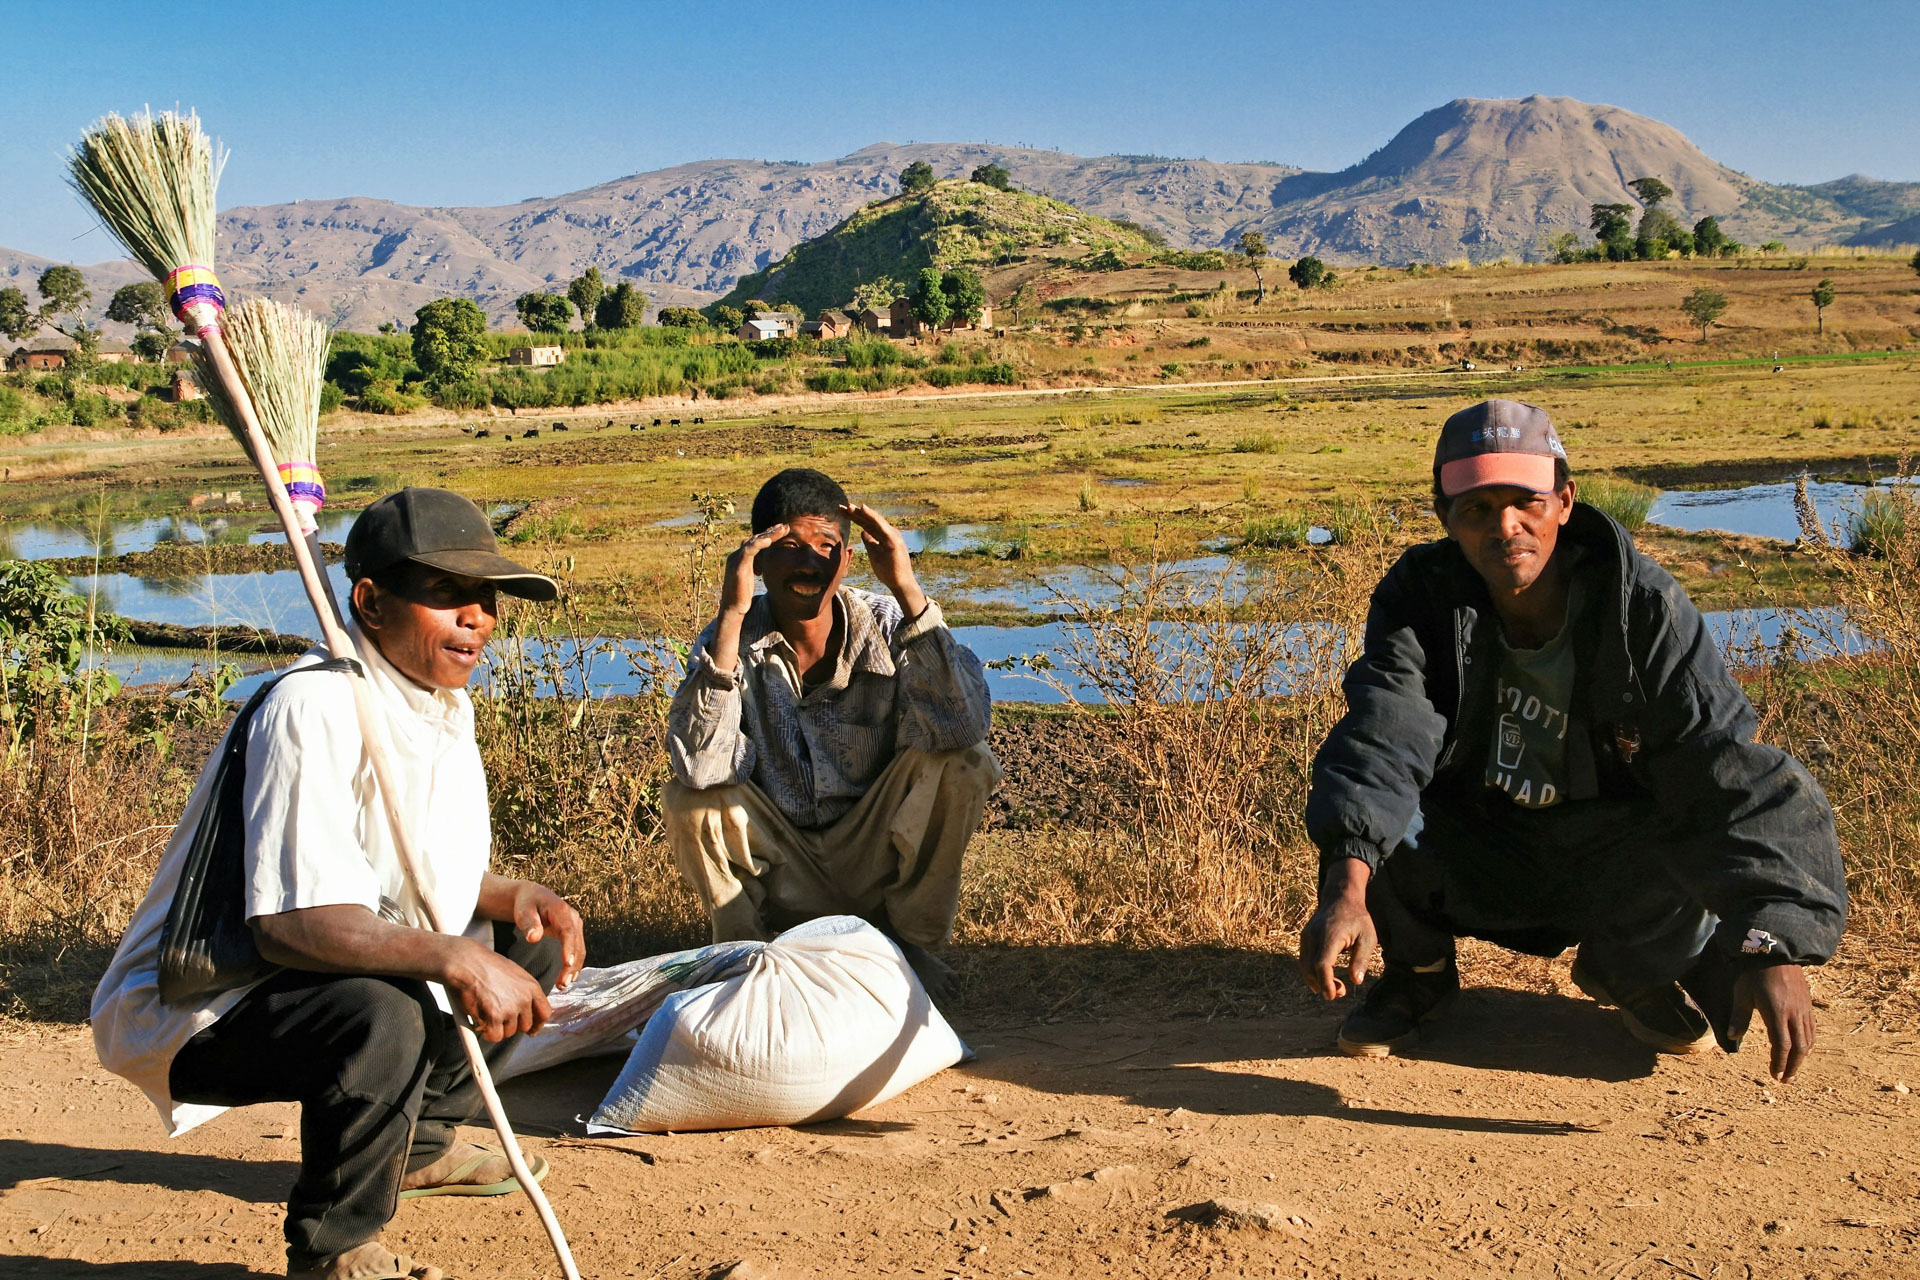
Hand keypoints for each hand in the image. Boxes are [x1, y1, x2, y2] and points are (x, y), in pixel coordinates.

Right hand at [445, 940, 551, 1041]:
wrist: (467, 962)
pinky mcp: (494, 1017)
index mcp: (531, 987)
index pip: (544, 1013)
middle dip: (512, 1025)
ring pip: (508, 1032)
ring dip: (497, 1028)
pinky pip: (495, 1036)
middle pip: (525, 1026)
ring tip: (486, 1012)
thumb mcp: (514, 974)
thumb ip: (522, 992)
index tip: (531, 1030)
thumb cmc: (485, 966)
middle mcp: (524, 999)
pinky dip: (486, 1033)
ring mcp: (510, 1009)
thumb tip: (524, 1011)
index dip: (537, 1025)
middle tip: (497, 1017)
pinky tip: (480, 1021)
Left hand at [509, 881, 584, 990]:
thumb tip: (534, 938)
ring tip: (563, 986)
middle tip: (562, 984)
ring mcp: (575, 926)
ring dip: (573, 968)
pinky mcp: (573, 933)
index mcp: (561, 911)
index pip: (568, 931)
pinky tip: (568, 979)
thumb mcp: (523, 911)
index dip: (569, 947)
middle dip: (571, 965)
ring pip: (579, 950)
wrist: (532, 896)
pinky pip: (577, 950)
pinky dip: (574, 965)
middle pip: (576, 944)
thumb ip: (529, 924)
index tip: (567, 963)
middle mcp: (573, 918)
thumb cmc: (526, 904)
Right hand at [720, 523, 787, 617]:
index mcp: (740, 558)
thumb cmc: (742, 596)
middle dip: (770, 531)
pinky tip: (769, 540)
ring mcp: (736, 559)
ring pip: (753, 541)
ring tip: (782, 529)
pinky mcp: (737, 566)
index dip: (768, 535)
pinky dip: (759, 544)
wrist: (732, 608)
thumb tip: (763, 565)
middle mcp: (736, 555)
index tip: (782, 531)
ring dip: (769, 534)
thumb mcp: (751, 578)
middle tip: (784, 526)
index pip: (755, 542)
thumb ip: (755, 567)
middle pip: (755, 539)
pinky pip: (748, 550)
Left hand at [842, 503, 926, 616]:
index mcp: (883, 536)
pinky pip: (880, 525)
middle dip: (855, 513)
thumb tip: (863, 531)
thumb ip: (870, 542)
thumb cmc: (889, 571)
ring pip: (874, 520)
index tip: (841, 511)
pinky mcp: (893, 540)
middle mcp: (888, 533)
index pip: (867, 524)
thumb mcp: (874, 554)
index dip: (854, 517)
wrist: (901, 584)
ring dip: (861, 512)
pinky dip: (872, 516)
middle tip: (840, 506)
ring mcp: (892, 535)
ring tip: (849, 506)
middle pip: (869, 520)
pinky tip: (863, 508)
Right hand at [1297, 860, 1376, 999]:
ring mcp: (1306, 937)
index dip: (1326, 983)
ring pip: (1304, 967)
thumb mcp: (1367, 937)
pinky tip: (1326, 978)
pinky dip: (1312, 973)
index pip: (1322, 964)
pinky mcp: (1304, 938)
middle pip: (1310, 969)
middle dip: (1323, 985)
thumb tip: (1356, 981)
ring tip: (1336, 987)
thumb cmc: (1357, 918)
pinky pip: (1304, 960)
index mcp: (1330, 936)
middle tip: (1341, 992)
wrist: (1340, 897)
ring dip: (1317, 981)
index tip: (1333, 996)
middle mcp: (1313, 936)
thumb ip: (1361, 959)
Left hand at [1731, 963, 1814, 1082]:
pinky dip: (1809, 1043)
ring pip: (1808, 1040)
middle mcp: (1794, 1014)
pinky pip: (1812, 1029)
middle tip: (1786, 1080)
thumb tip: (1731, 1037)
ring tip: (1793, 1069)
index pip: (1782, 1045)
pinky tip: (1804, 1049)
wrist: (1776, 952)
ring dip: (1802, 1057)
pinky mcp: (1808, 1005)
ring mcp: (1804, 1010)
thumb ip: (1739, 1017)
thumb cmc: (1755, 973)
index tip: (1775, 1075)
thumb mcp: (1742, 994)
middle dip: (1793, 1066)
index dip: (1779, 1062)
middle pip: (1799, 1048)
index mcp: (1777, 1013)